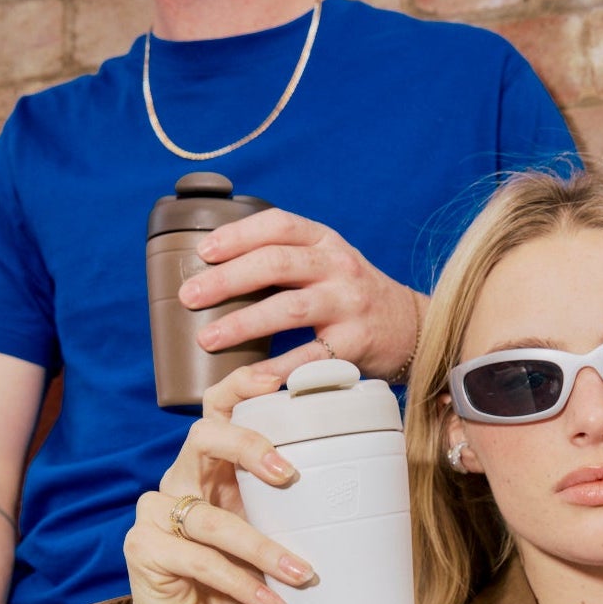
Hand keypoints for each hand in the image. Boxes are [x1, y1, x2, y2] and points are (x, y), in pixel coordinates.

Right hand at [112, 364, 316, 603]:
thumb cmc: (235, 575)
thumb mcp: (266, 533)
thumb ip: (290, 510)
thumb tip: (356, 496)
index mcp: (210, 464)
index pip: (218, 408)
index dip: (242, 385)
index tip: (279, 381)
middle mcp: (179, 478)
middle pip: (203, 437)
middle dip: (248, 445)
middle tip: (290, 474)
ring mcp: (155, 512)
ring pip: (210, 518)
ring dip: (261, 547)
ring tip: (301, 572)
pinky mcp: (144, 548)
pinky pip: (198, 560)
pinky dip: (240, 583)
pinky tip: (270, 599)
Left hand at [176, 208, 421, 380]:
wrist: (412, 329)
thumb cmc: (351, 297)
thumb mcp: (327, 264)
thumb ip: (284, 261)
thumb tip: (212, 272)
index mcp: (325, 241)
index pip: (279, 225)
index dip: (238, 235)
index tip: (204, 252)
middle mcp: (339, 266)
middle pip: (277, 263)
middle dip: (228, 279)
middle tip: (190, 296)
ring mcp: (349, 304)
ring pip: (290, 308)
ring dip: (244, 323)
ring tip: (208, 338)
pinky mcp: (356, 343)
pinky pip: (311, 356)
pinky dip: (278, 368)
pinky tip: (250, 378)